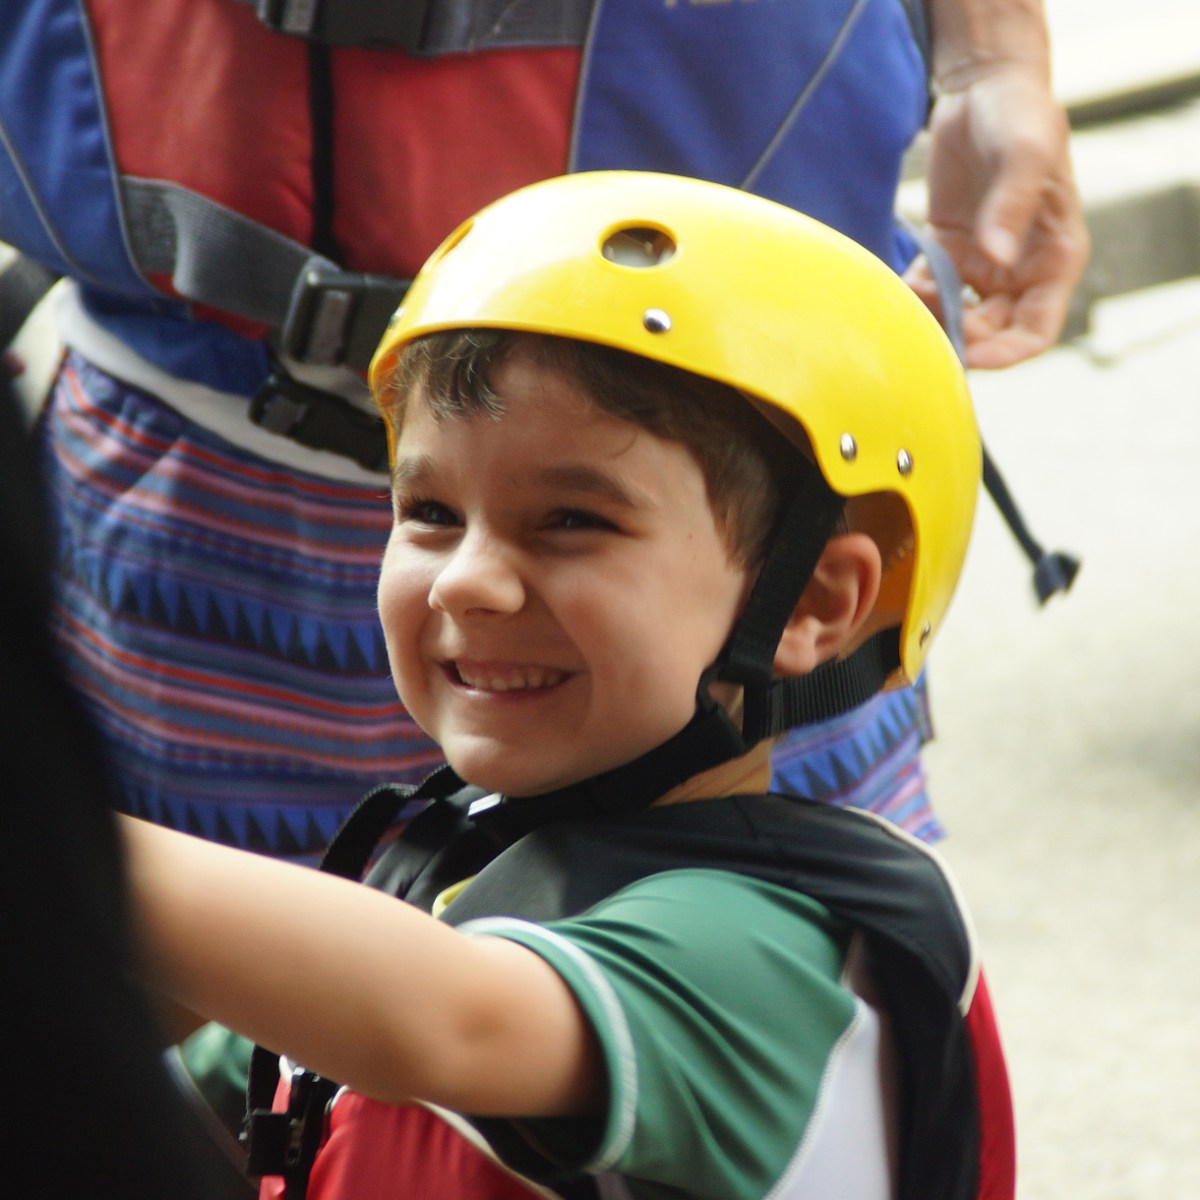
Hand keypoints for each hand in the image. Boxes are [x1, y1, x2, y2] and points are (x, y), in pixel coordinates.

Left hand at [905, 66, 1089, 368]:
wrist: (984, 87)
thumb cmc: (1021, 115)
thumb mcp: (1026, 153)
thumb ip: (1011, 206)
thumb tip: (997, 258)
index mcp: (1055, 259)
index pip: (1037, 330)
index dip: (1007, 354)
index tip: (972, 356)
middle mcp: (1020, 270)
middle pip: (992, 333)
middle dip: (961, 341)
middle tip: (926, 337)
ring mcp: (983, 263)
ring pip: (957, 317)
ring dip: (933, 322)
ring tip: (908, 309)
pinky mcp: (948, 250)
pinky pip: (927, 289)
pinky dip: (911, 298)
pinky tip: (895, 291)